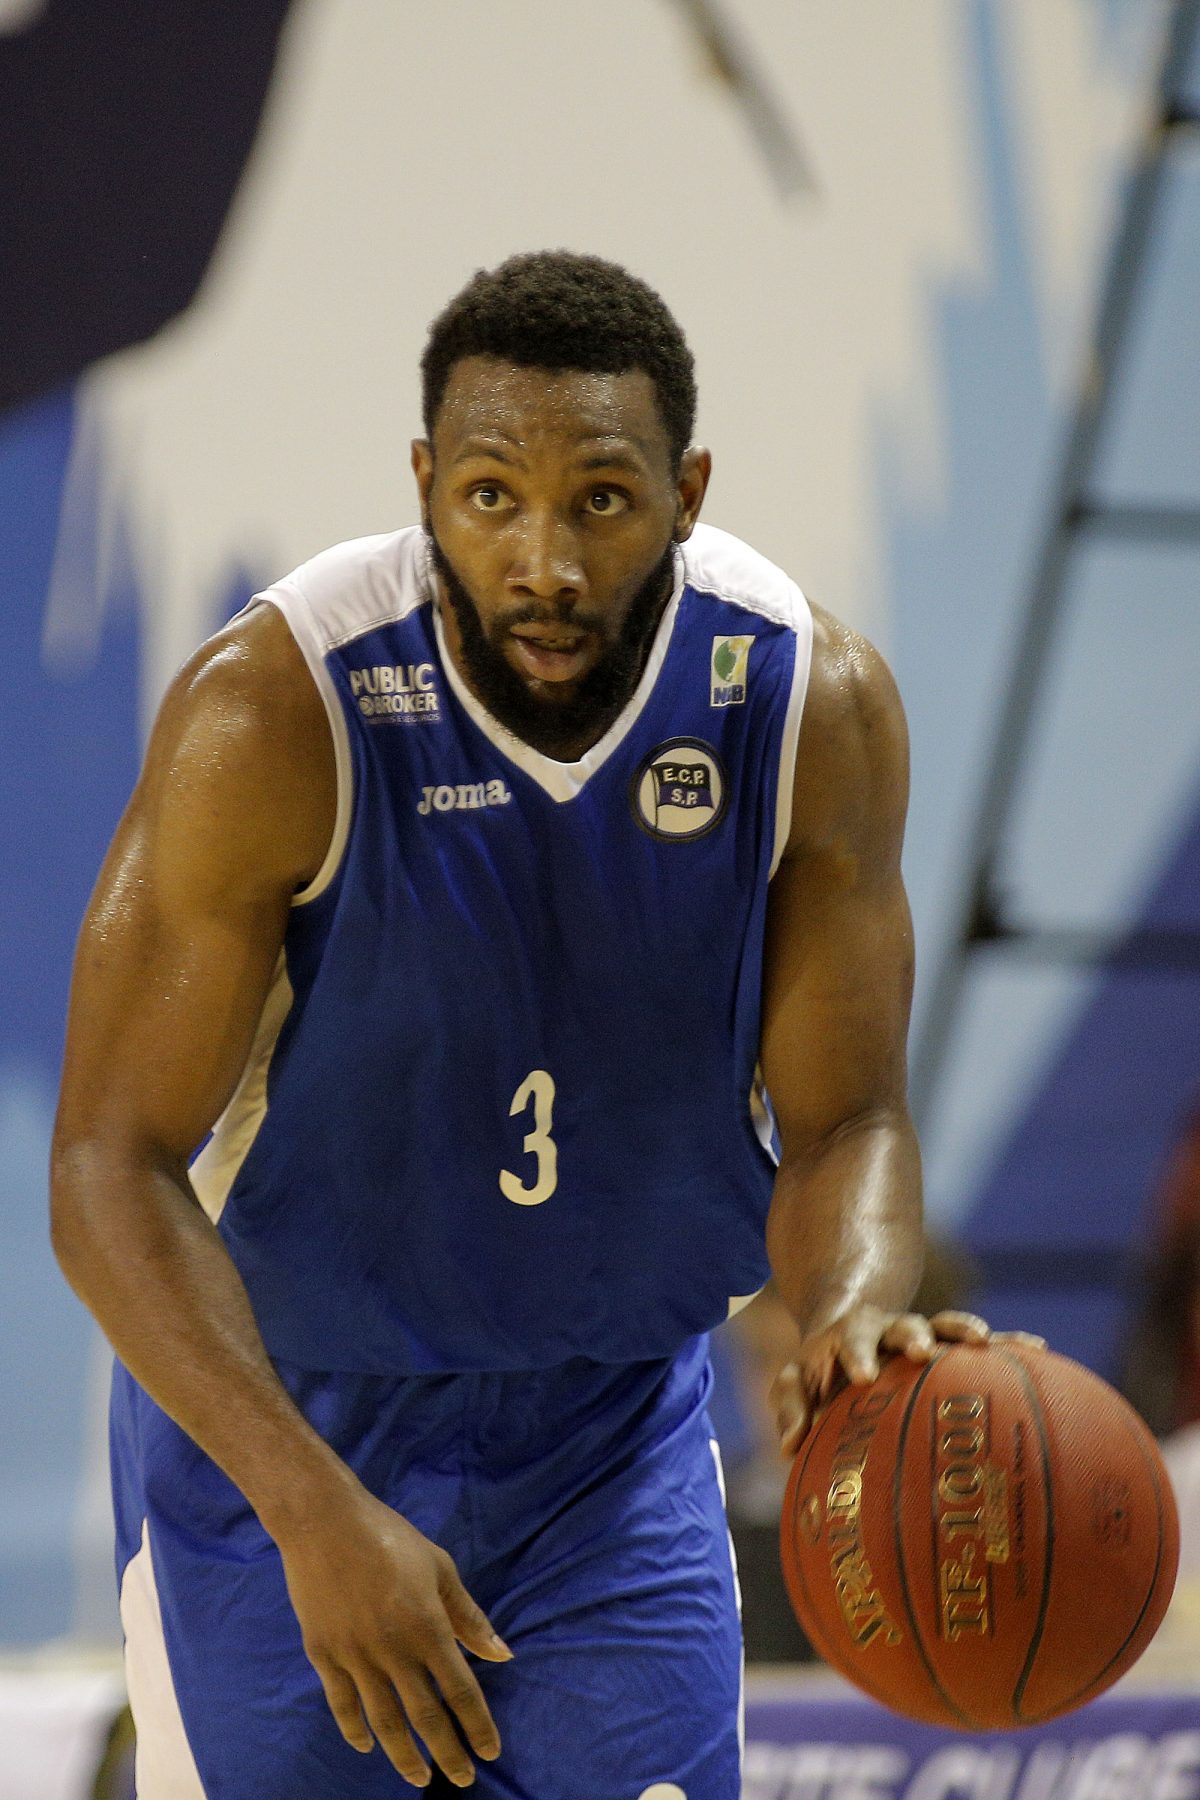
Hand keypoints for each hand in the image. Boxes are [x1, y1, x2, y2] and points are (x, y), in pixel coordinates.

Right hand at [274, 1480, 510, 1788]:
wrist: (323, 1521)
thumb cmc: (389, 1537)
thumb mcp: (439, 1568)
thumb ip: (468, 1616)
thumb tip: (501, 1655)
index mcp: (427, 1626)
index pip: (460, 1690)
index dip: (478, 1726)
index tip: (490, 1752)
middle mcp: (392, 1649)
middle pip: (425, 1716)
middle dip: (448, 1753)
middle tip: (464, 1781)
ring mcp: (355, 1655)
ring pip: (384, 1721)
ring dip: (404, 1756)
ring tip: (420, 1778)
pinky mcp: (323, 1653)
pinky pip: (342, 1704)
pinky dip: (355, 1730)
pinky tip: (367, 1746)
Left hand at [771, 1307, 1044, 1458]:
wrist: (849, 1333)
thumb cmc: (822, 1371)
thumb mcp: (798, 1381)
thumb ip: (790, 1405)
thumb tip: (790, 1445)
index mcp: (851, 1339)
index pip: (852, 1341)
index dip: (857, 1355)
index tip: (863, 1375)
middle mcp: (889, 1331)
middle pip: (902, 1324)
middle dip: (912, 1334)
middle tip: (921, 1350)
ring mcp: (923, 1335)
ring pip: (943, 1325)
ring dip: (960, 1328)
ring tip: (983, 1340)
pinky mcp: (949, 1345)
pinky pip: (983, 1344)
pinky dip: (1007, 1343)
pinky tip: (1037, 1349)